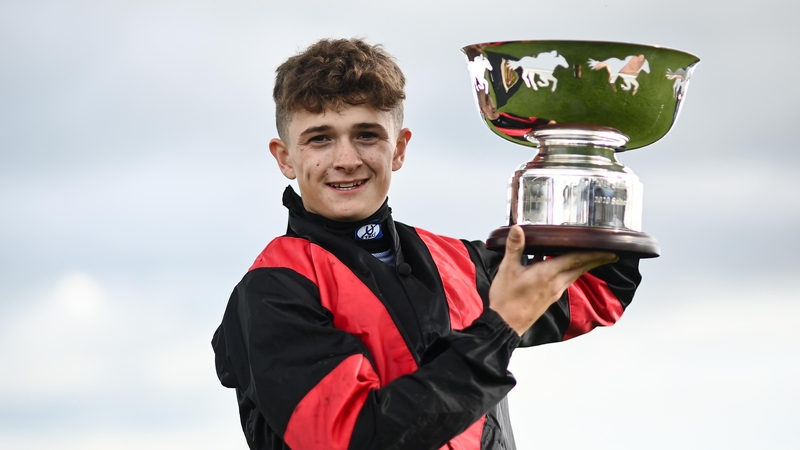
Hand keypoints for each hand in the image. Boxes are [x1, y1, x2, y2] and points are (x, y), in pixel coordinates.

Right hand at [489, 225, 617, 335]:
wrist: (504, 324)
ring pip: (573, 275)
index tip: (609, 250)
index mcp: (547, 274)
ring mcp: (553, 293)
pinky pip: (564, 281)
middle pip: (580, 268)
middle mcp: (555, 284)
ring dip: (584, 266)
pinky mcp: (549, 299)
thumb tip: (517, 229)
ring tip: (591, 257)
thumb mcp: (507, 270)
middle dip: (595, 260)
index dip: (593, 254)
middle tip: (609, 253)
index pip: (575, 260)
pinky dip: (569, 272)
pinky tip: (561, 266)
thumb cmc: (506, 299)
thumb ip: (514, 248)